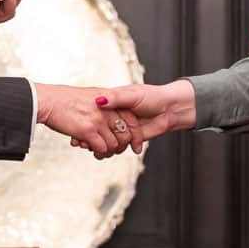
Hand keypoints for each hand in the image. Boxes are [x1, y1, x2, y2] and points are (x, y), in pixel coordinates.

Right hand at [34, 84, 140, 157]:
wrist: (47, 100)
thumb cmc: (64, 99)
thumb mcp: (89, 95)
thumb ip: (102, 103)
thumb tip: (109, 113)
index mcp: (109, 99)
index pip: (131, 119)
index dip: (134, 134)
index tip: (133, 145)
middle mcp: (107, 109)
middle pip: (126, 134)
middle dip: (120, 147)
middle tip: (112, 150)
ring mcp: (98, 119)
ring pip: (114, 144)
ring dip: (108, 152)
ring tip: (100, 151)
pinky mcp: (88, 130)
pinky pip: (102, 148)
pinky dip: (99, 152)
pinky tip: (93, 151)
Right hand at [82, 81, 196, 153]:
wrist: (172, 108)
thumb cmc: (153, 97)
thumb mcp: (132, 94)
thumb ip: (116, 98)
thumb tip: (100, 101)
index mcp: (113, 102)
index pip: (95, 114)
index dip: (86, 122)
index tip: (76, 130)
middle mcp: (115, 115)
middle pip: (97, 128)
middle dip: (88, 137)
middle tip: (80, 143)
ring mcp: (122, 126)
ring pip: (106, 139)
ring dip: (98, 145)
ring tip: (90, 149)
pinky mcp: (131, 137)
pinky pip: (117, 145)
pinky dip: (109, 150)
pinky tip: (102, 152)